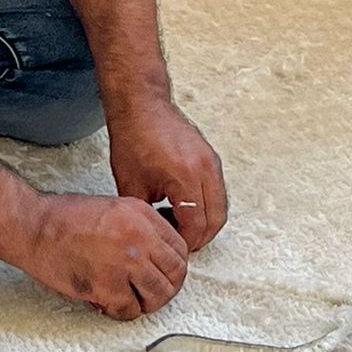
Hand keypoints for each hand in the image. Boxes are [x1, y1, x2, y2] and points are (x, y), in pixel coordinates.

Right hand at [13, 192, 189, 320]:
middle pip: (175, 275)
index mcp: (141, 216)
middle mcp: (138, 237)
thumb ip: (141, 229)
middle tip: (151, 293)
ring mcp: (124, 262)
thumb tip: (160, 254)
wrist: (32, 226)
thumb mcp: (114, 209)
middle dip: (166, 289)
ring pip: (158, 296)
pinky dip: (121, 312)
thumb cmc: (64, 219)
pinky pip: (130, 311)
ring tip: (131, 300)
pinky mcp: (107, 285)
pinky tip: (109, 303)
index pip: (180, 250)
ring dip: (146, 303)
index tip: (165, 275)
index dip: (174, 268)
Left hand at [108, 101, 227, 252]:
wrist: (141, 105)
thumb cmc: (133, 138)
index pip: (196, 224)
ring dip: (205, 222)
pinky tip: (184, 206)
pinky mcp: (212, 159)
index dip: (185, 241)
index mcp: (184, 175)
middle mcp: (204, 168)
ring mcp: (212, 162)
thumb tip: (159, 238)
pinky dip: (206, 207)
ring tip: (181, 223)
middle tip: (181, 241)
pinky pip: (218, 193)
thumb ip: (148, 216)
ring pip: (221, 208)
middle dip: (200, 237)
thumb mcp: (131, 186)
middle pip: (216, 219)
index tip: (172, 245)